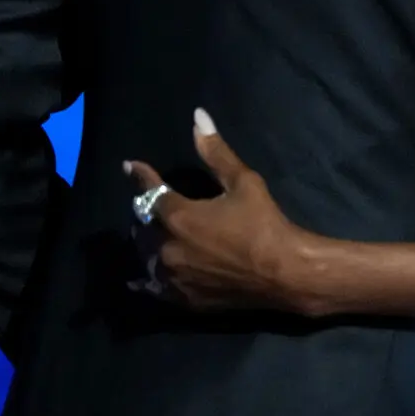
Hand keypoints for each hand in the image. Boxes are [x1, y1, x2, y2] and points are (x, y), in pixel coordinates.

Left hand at [125, 110, 309, 313]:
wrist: (283, 272)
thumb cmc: (264, 223)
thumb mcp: (243, 182)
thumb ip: (216, 152)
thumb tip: (198, 117)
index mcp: (178, 216)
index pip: (151, 191)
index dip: (141, 175)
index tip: (131, 166)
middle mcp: (167, 248)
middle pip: (143, 226)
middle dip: (146, 211)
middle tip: (152, 204)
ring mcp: (172, 277)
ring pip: (145, 256)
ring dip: (147, 242)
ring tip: (151, 235)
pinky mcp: (181, 298)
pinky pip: (152, 287)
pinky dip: (145, 279)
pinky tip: (140, 279)